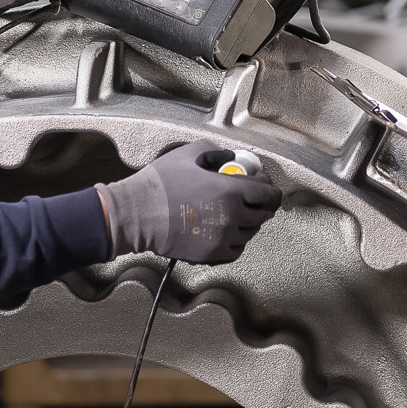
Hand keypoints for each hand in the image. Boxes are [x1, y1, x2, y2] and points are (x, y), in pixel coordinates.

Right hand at [100, 140, 282, 263]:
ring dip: (248, 222)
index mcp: (231, 190)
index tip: (265, 185)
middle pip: (264, 214)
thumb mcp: (190, 153)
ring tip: (235, 213)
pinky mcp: (212, 254)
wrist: (136, 214)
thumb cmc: (160, 183)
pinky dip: (236, 240)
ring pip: (251, 233)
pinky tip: (225, 231)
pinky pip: (236, 250)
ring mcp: (223, 239)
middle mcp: (232, 216)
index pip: (269, 193)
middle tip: (252, 198)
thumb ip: (217, 152)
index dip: (270, 187)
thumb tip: (231, 158)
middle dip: (261, 204)